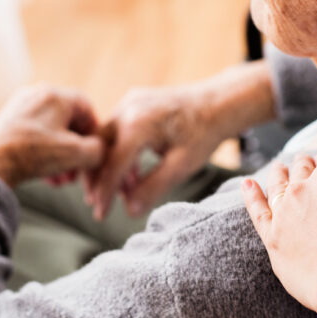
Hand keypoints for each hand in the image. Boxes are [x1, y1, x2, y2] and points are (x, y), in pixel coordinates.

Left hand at [0, 86, 105, 186]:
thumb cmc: (33, 155)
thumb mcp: (77, 154)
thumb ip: (98, 149)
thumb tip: (99, 150)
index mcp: (55, 95)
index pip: (86, 107)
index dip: (95, 131)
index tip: (95, 151)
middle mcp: (35, 95)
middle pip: (67, 121)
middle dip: (76, 149)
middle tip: (78, 170)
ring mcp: (17, 108)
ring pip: (50, 132)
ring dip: (61, 155)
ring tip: (61, 179)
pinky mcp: (4, 124)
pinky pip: (33, 136)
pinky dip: (43, 154)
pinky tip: (45, 176)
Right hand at [87, 61, 275, 219]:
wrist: (220, 102)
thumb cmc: (204, 133)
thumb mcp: (182, 165)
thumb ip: (154, 187)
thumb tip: (129, 211)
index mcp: (138, 124)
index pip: (112, 164)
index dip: (105, 193)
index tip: (100, 215)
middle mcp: (128, 109)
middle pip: (99, 149)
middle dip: (96, 179)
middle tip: (99, 205)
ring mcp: (129, 102)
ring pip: (104, 139)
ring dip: (107, 166)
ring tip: (122, 192)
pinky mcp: (133, 102)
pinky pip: (115, 129)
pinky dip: (117, 151)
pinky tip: (130, 173)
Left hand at [242, 153, 316, 311]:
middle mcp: (304, 187)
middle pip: (301, 169)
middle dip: (304, 167)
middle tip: (305, 167)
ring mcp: (285, 210)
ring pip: (278, 184)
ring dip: (279, 175)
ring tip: (279, 169)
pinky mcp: (271, 234)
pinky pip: (256, 209)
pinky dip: (251, 195)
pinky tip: (247, 185)